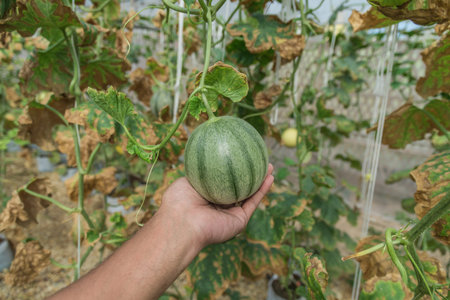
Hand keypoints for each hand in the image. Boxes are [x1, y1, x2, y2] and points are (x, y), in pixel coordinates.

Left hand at [159, 164, 273, 246]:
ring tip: (269, 165)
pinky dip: (263, 190)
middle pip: (238, 187)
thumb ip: (199, 170)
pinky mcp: (239, 220)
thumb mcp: (187, 179)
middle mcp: (219, 205)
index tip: (239, 155)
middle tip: (258, 159)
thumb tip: (205, 155)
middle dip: (249, 174)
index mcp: (205, 196)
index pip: (222, 181)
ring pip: (249, 195)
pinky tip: (270, 177)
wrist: (184, 223)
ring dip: (260, 181)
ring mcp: (230, 214)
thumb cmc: (179, 200)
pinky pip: (253, 203)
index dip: (231, 169)